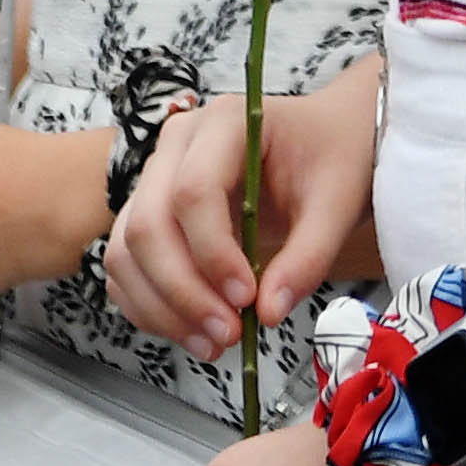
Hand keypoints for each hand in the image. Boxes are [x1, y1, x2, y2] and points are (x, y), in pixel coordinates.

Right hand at [109, 72, 386, 358]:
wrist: (328, 139)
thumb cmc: (334, 159)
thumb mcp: (339, 203)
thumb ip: (308, 257)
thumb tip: (267, 313)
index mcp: (225, 122)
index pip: (193, 192)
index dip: (212, 253)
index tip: (246, 298)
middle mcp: (176, 145)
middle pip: (148, 224)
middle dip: (182, 290)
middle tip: (228, 334)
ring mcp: (155, 177)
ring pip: (127, 250)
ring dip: (161, 307)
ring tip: (214, 343)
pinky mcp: (149, 212)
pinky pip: (128, 266)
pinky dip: (150, 306)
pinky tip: (192, 331)